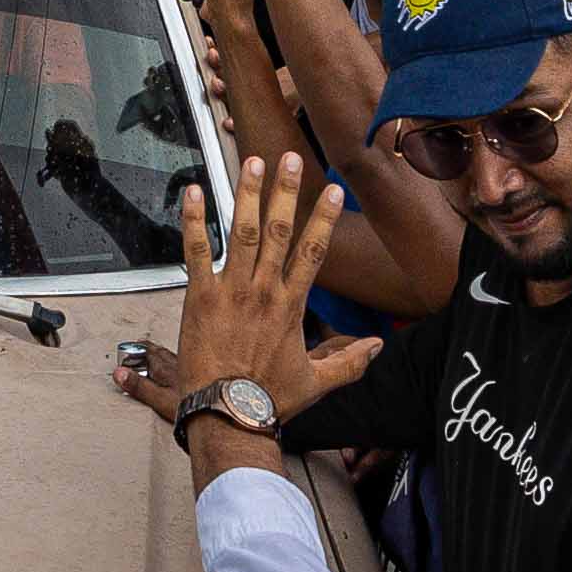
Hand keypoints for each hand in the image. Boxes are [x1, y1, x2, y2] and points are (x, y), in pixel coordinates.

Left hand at [113, 153, 383, 442]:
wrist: (229, 414)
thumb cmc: (269, 399)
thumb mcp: (317, 383)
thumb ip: (349, 362)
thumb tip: (378, 347)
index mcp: (291, 305)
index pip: (313, 252)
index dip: (324, 218)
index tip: (333, 190)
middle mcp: (264, 290)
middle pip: (278, 230)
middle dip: (285, 191)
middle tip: (289, 157)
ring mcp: (231, 291)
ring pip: (241, 232)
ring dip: (246, 194)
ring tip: (251, 161)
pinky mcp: (200, 297)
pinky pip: (196, 251)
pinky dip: (193, 221)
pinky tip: (193, 192)